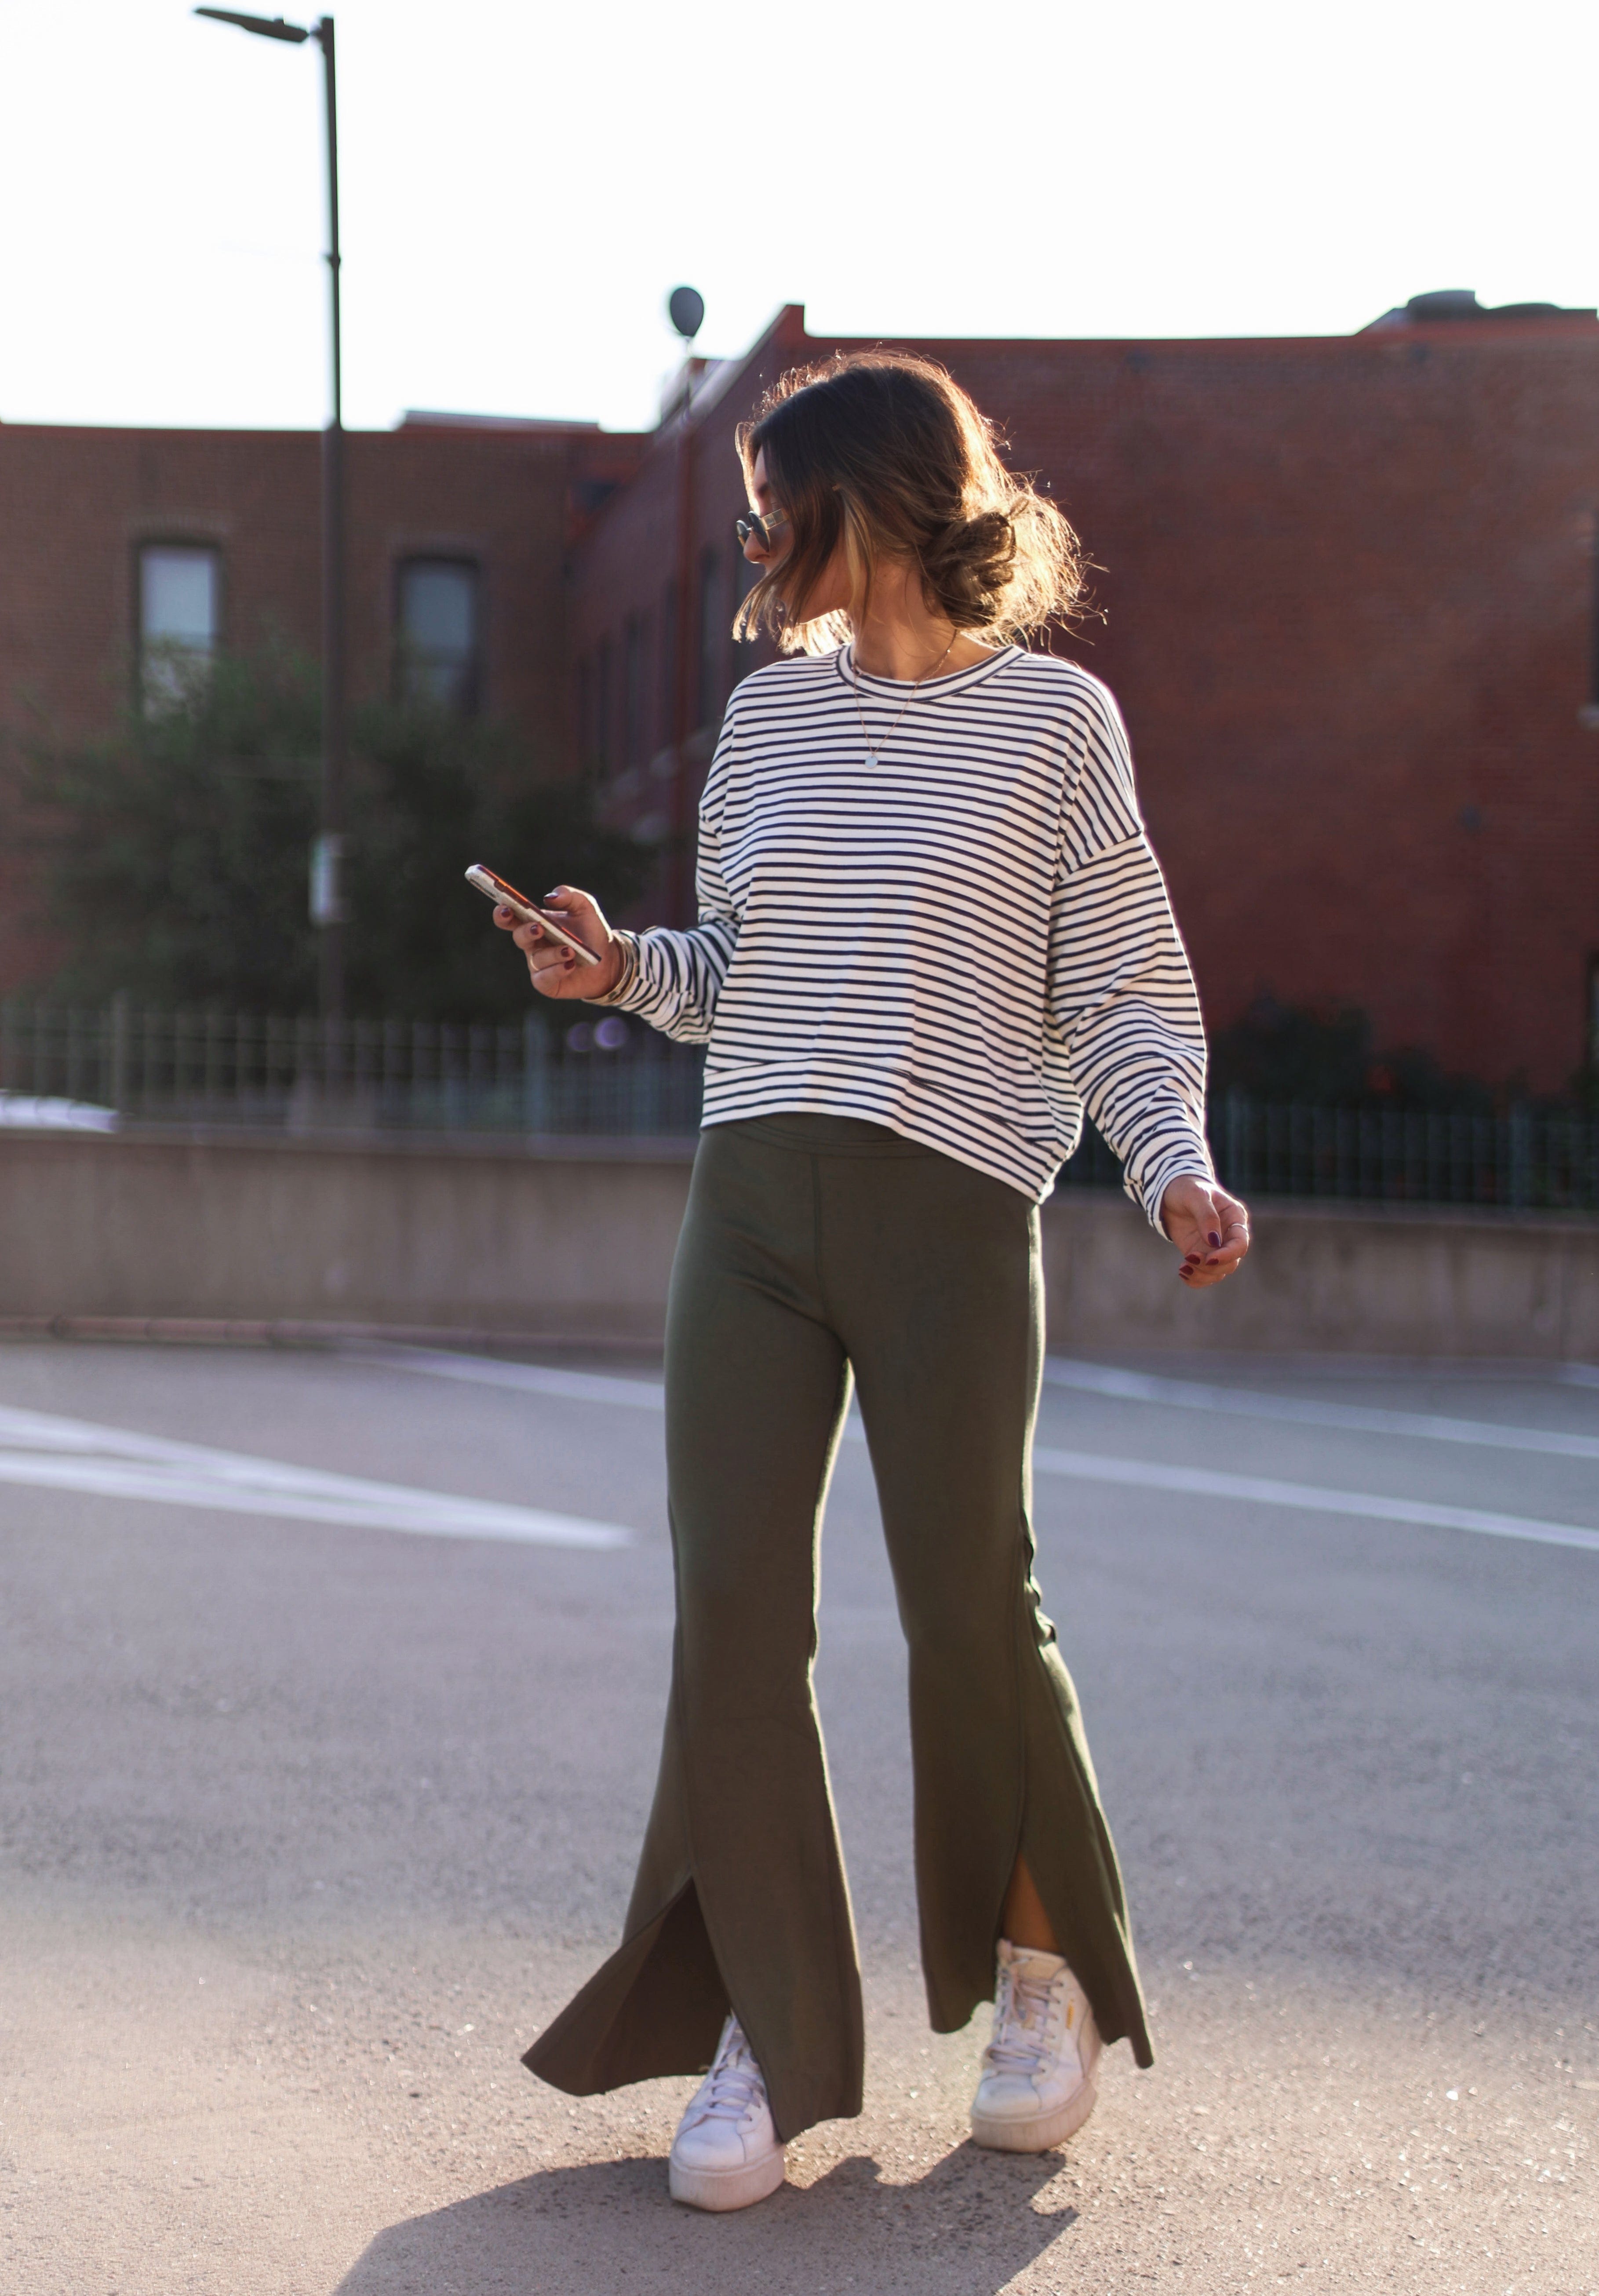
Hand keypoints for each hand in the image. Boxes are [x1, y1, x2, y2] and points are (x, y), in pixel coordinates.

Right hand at [491, 884, 625, 1001]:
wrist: (608, 960)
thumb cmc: (591, 932)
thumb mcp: (585, 908)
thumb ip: (569, 896)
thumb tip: (549, 898)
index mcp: (534, 923)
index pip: (510, 917)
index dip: (503, 913)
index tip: (505, 907)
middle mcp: (532, 944)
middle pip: (519, 937)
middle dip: (526, 932)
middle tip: (539, 927)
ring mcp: (538, 965)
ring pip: (536, 959)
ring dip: (552, 953)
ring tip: (570, 950)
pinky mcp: (546, 983)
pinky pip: (544, 978)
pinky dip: (556, 971)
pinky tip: (570, 965)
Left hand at [1160, 1175, 1250, 1287]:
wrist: (1170, 1193)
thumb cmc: (1187, 1188)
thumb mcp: (1196, 1195)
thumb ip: (1206, 1215)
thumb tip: (1214, 1241)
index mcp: (1235, 1218)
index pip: (1241, 1243)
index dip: (1228, 1254)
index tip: (1210, 1259)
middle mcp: (1229, 1236)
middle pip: (1231, 1262)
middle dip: (1212, 1266)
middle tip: (1190, 1258)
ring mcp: (1215, 1248)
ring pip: (1219, 1272)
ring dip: (1202, 1275)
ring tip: (1184, 1267)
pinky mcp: (1201, 1255)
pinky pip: (1204, 1275)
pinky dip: (1195, 1279)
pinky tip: (1182, 1271)